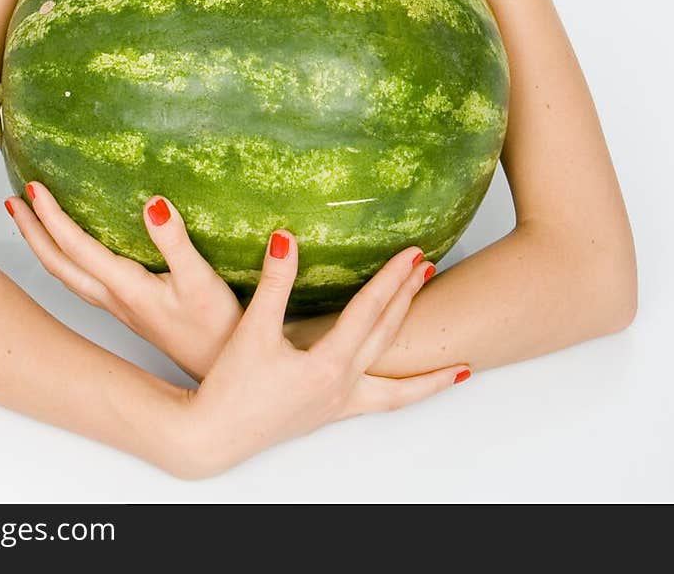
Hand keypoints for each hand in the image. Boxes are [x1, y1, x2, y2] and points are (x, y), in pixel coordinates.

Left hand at [6, 182, 243, 379]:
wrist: (220, 368)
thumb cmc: (215, 328)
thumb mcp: (200, 281)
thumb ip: (175, 242)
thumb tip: (153, 203)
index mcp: (125, 288)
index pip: (76, 247)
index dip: (51, 217)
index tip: (31, 188)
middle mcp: (114, 298)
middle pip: (58, 264)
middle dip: (32, 232)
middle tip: (11, 200)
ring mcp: (119, 307)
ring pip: (67, 275)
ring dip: (43, 246)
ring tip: (29, 220)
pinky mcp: (130, 309)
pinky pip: (83, 281)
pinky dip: (66, 259)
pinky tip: (73, 251)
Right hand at [178, 232, 470, 478]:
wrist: (213, 436)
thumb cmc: (231, 387)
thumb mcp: (253, 329)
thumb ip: (274, 282)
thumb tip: (286, 237)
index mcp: (328, 365)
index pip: (369, 311)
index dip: (392, 278)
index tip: (413, 253)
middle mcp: (342, 387)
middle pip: (387, 337)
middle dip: (410, 301)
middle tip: (430, 268)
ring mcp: (338, 404)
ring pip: (397, 389)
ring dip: (428, 372)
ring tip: (460, 366)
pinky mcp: (328, 413)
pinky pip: (381, 406)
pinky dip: (405, 398)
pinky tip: (409, 388)